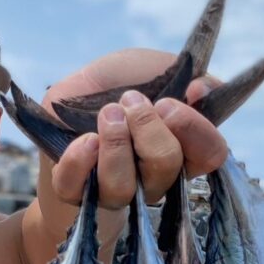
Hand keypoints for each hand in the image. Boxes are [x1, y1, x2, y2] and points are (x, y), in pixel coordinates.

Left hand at [43, 49, 225, 206]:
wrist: (54, 120)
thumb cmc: (109, 94)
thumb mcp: (142, 69)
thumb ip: (178, 73)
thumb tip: (201, 89)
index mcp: (178, 151)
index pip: (209, 153)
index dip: (195, 129)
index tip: (169, 103)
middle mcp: (151, 179)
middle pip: (168, 165)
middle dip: (148, 127)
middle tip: (130, 100)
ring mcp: (113, 193)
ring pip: (123, 186)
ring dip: (115, 143)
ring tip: (107, 114)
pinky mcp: (73, 195)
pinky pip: (75, 188)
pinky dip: (79, 160)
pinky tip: (84, 141)